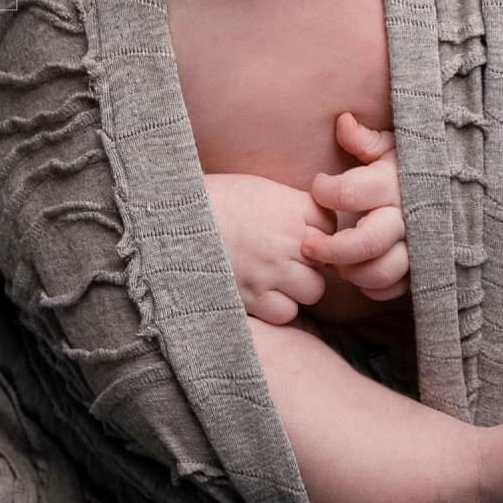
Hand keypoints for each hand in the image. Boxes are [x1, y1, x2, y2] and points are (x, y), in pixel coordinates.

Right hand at [201, 171, 331, 325]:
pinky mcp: (253, 297)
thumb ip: (292, 207)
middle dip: (311, 261)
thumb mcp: (259, 189)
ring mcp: (272, 271)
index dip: (316, 231)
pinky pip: (286, 312)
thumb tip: (315, 225)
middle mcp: (289, 240)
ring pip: (313, 290)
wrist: (171, 220)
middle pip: (327, 261)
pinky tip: (262, 293)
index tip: (298, 231)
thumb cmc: (213, 199)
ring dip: (299, 286)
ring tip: (275, 277)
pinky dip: (279, 307)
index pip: (331, 225)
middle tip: (287, 257)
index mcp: (292, 208)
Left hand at [302, 112, 409, 301]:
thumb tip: (343, 121)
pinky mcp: (425, 268)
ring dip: (351, 272)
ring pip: (382, 271)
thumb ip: (365, 139)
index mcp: (395, 182)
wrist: (463, 185)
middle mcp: (409, 216)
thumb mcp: (394, 144)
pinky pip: (395, 289)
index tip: (318, 186)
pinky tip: (359, 271)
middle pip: (366, 243)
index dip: (324, 191)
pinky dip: (372, 286)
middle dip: (330, 249)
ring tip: (334, 261)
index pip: (349, 192)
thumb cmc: (418, 163)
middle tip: (307, 245)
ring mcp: (420, 246)